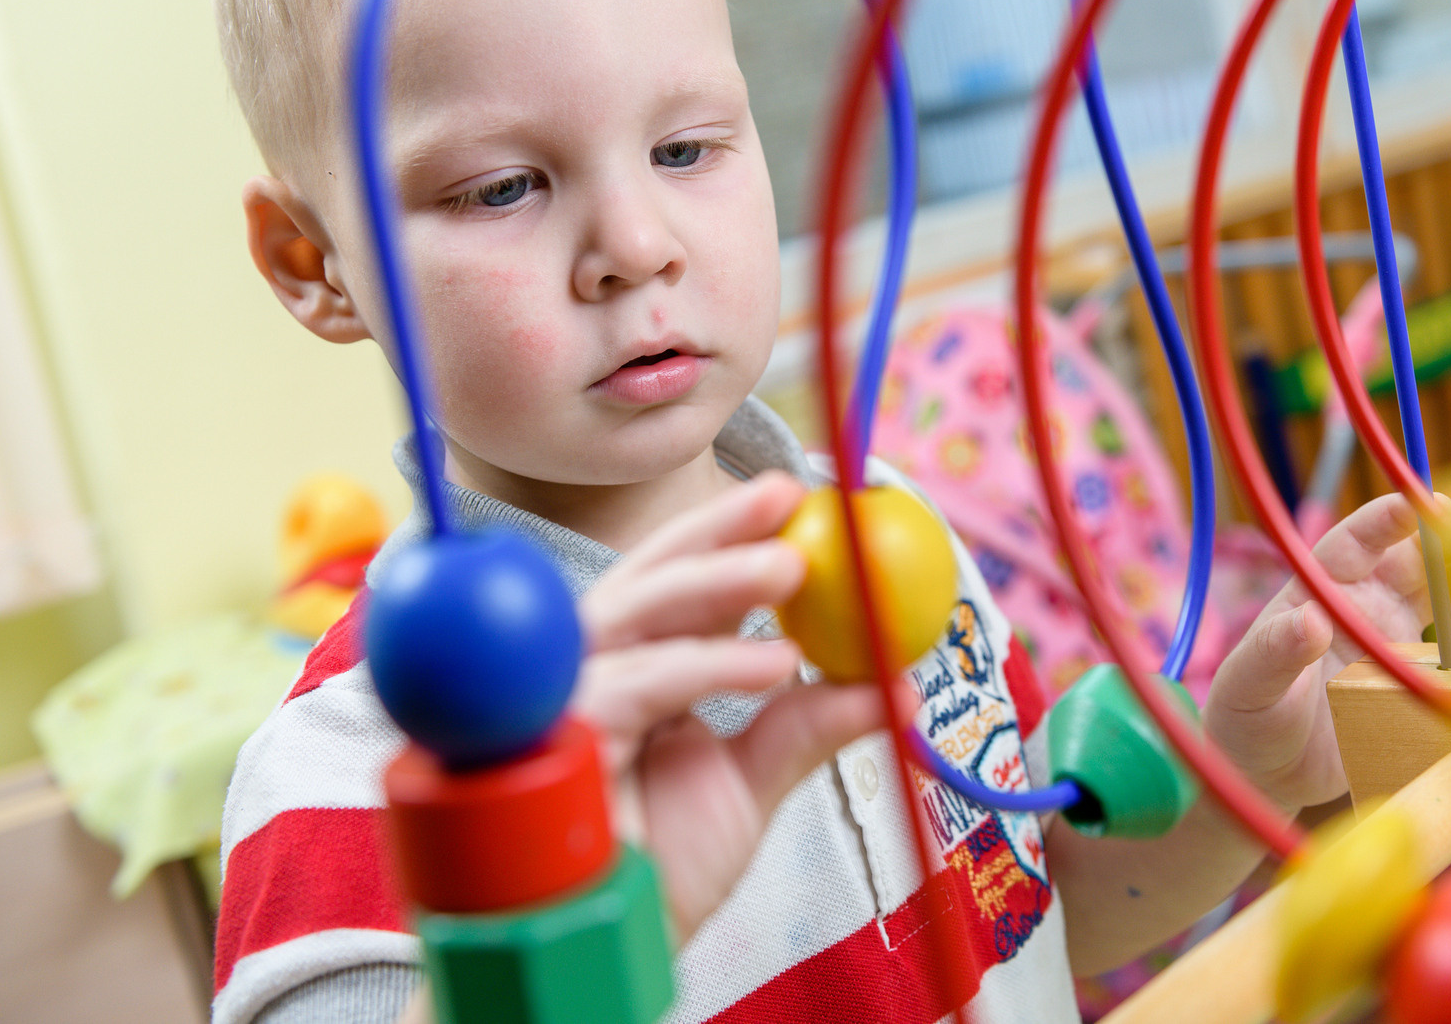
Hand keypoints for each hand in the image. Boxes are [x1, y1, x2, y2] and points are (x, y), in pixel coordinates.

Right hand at [571, 471, 879, 940]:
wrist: (609, 954)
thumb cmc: (660, 873)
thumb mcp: (755, 783)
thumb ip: (811, 725)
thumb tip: (901, 684)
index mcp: (630, 673)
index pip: (673, 585)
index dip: (726, 536)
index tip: (793, 497)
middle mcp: (586, 675)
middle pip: (642, 578)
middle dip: (714, 532)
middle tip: (788, 500)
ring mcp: (558, 703)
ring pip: (627, 611)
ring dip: (713, 582)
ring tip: (792, 568)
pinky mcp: (549, 741)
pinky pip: (629, 684)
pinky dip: (702, 665)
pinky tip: (774, 664)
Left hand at [1200, 492, 1443, 811]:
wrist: (1269, 772)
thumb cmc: (1246, 717)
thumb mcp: (1250, 685)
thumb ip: (1272, 652)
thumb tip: (1308, 622)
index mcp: (1318, 591)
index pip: (1355, 543)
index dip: (1388, 520)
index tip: (1421, 505)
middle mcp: (1360, 605)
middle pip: (1412, 558)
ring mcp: (1390, 638)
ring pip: (1440, 594)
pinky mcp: (1411, 676)